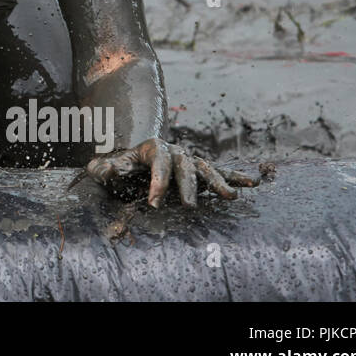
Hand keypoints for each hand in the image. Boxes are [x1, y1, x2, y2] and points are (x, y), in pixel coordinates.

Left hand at [87, 138, 258, 206]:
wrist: (138, 157)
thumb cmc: (123, 166)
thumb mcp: (110, 165)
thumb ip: (104, 168)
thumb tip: (103, 169)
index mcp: (154, 149)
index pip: (158, 163)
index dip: (157, 182)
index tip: (154, 203)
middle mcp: (176, 152)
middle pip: (185, 167)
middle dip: (187, 186)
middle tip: (188, 207)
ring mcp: (190, 161)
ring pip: (206, 169)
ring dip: (219, 182)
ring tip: (231, 197)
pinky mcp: (200, 172)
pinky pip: (220, 173)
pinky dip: (236, 177)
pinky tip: (252, 183)